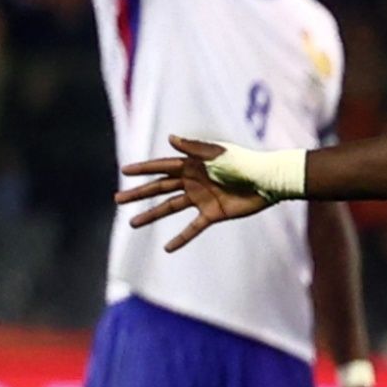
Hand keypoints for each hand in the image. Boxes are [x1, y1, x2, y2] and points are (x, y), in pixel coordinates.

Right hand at [116, 136, 280, 250]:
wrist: (268, 182)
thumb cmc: (245, 163)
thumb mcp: (219, 154)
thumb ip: (195, 148)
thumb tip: (170, 138)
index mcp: (192, 165)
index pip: (162, 167)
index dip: (144, 169)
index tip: (124, 171)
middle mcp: (193, 181)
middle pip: (160, 188)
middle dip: (139, 193)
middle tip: (117, 199)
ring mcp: (201, 198)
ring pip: (170, 207)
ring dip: (152, 215)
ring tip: (133, 223)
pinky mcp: (213, 214)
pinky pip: (193, 228)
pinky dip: (181, 238)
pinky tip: (167, 248)